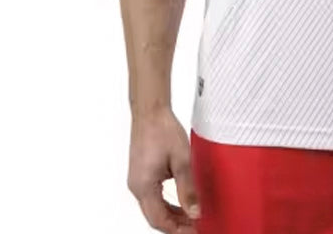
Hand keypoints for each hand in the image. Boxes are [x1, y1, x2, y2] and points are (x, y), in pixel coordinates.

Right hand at [127, 106, 201, 232]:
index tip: (194, 230)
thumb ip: (188, 189)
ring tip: (191, 215)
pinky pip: (152, 197)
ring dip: (171, 214)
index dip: (177, 229)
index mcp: (144, 186)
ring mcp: (137, 180)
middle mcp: (136, 187)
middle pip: (155, 217)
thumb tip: (195, 212)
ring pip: (153, 208)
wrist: (150, 111)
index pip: (159, 220)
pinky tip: (180, 202)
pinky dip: (166, 203)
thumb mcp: (182, 160)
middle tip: (195, 226)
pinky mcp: (140, 174)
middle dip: (175, 225)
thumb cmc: (162, 129)